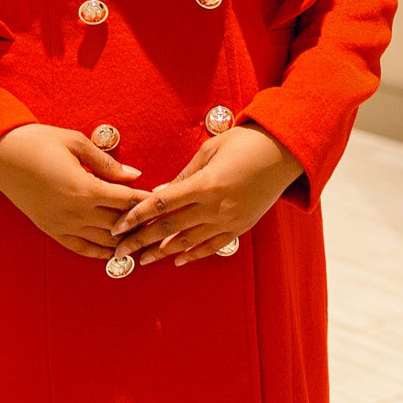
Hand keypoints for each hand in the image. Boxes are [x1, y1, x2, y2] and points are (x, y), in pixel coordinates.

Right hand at [0, 124, 149, 259]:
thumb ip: (107, 163)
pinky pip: (81, 248)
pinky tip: (114, 250)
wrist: (2, 155)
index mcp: (84, 188)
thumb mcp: (76, 143)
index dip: (146, 201)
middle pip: (119, 224)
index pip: (126, 200)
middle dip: (141, 223)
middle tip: (160, 222)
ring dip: (124, 241)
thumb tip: (135, 176)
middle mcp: (76, 212)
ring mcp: (62, 225)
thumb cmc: (39, 142)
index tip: (163, 200)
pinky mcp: (51, 230)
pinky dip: (100, 252)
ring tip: (143, 238)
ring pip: (103, 241)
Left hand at [109, 123, 302, 266]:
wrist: (284, 153)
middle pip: (169, 229)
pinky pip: (213, 246)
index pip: (161, 205)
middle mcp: (215, 208)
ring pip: (189, 242)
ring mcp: (229, 220)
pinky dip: (193, 254)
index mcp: (204, 185)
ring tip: (142, 260)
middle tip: (119, 251)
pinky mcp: (241, 227)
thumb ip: (183, 176)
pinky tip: (177, 260)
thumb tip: (159, 194)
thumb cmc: (243, 143)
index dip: (137, 217)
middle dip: (141, 241)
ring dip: (163, 252)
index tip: (118, 227)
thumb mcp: (208, 151)